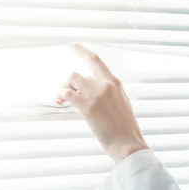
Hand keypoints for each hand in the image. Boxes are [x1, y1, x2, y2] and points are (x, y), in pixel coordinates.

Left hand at [57, 44, 148, 163]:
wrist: (128, 142)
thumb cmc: (125, 128)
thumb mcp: (122, 103)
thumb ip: (110, 93)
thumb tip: (93, 92)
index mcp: (115, 83)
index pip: (96, 61)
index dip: (82, 52)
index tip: (73, 47)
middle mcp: (105, 85)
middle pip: (78, 74)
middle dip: (68, 84)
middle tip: (65, 95)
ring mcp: (96, 95)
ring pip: (71, 80)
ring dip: (63, 88)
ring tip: (62, 100)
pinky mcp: (87, 106)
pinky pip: (66, 94)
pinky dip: (60, 97)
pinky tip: (60, 103)